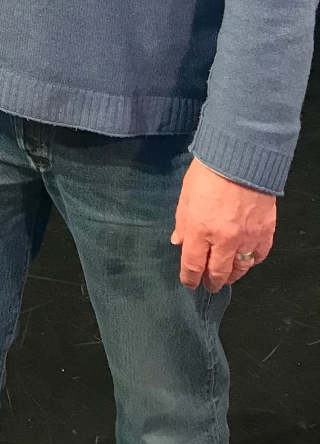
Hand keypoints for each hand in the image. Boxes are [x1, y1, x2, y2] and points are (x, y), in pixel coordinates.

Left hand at [171, 155, 275, 290]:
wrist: (241, 158)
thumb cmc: (209, 171)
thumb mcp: (186, 194)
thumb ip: (182, 221)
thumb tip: (179, 241)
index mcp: (200, 229)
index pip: (193, 265)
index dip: (190, 278)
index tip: (189, 282)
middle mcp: (224, 240)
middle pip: (218, 273)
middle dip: (211, 282)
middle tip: (209, 285)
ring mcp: (247, 238)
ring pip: (240, 269)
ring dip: (232, 276)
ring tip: (226, 277)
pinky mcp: (265, 233)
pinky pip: (259, 256)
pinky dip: (252, 261)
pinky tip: (246, 260)